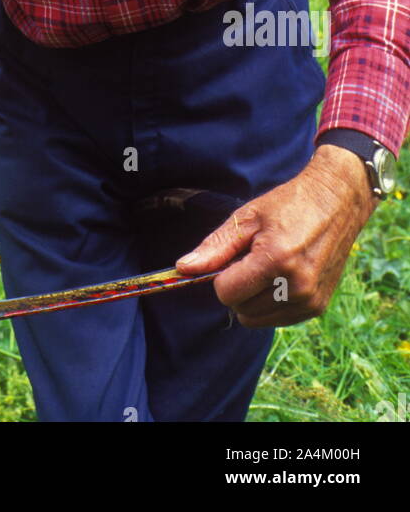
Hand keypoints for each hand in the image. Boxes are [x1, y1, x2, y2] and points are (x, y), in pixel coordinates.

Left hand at [174, 146, 377, 326]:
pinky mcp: (318, 307)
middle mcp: (296, 286)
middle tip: (253, 257)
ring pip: (257, 319)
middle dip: (238, 287)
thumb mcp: (247, 218)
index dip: (221, 275)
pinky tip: (282, 276)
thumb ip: (215, 247)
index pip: (226, 293)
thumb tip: (183, 268)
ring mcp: (310, 300)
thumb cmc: (288, 204)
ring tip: (269, 265)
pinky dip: (271, 303)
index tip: (234, 256)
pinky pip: (277, 319)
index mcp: (276, 260)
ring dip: (254, 298)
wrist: (337, 201)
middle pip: (240, 310)